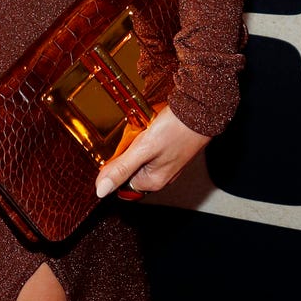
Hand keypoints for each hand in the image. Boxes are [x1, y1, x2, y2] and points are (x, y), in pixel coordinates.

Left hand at [95, 105, 209, 199]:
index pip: (121, 182)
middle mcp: (160, 175)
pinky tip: (148, 126)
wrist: (200, 110)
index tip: (116, 149)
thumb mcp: (143, 149)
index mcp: (153, 181)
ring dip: (134, 141)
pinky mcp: (169, 149)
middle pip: (129, 167)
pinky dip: (144, 135)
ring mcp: (166, 162)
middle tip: (132, 136)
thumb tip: (101, 190)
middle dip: (125, 150)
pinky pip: (148, 145)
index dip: (114, 165)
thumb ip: (121, 168)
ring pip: (138, 154)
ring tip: (141, 129)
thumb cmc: (177, 130)